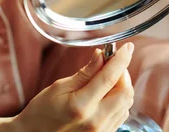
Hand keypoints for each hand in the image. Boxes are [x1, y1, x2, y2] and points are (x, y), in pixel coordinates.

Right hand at [11, 43, 134, 131]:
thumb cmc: (41, 113)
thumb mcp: (59, 87)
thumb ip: (84, 73)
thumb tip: (102, 55)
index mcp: (81, 106)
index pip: (110, 77)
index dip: (121, 59)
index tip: (127, 47)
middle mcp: (95, 122)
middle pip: (125, 92)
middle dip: (123, 73)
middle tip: (111, 62)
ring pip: (126, 104)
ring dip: (122, 86)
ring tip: (107, 77)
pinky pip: (121, 115)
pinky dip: (119, 100)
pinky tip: (106, 93)